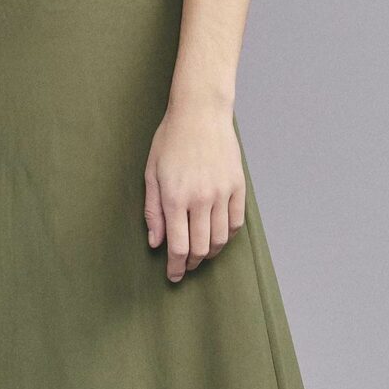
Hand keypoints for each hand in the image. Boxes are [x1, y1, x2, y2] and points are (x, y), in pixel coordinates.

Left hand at [143, 98, 245, 282]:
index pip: (178, 246)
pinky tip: (217, 236)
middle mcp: (200, 199)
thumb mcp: (151, 174)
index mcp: (175, 197)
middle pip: (201, 248)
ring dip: (211, 253)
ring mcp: (222, 193)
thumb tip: (156, 243)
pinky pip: (235, 222)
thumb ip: (153, 211)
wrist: (200, 113)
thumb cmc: (170, 140)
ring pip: (220, 239)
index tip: (174, 276)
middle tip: (186, 267)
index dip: (176, 267)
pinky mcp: (238, 186)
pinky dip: (227, 235)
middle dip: (192, 264)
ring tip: (202, 254)